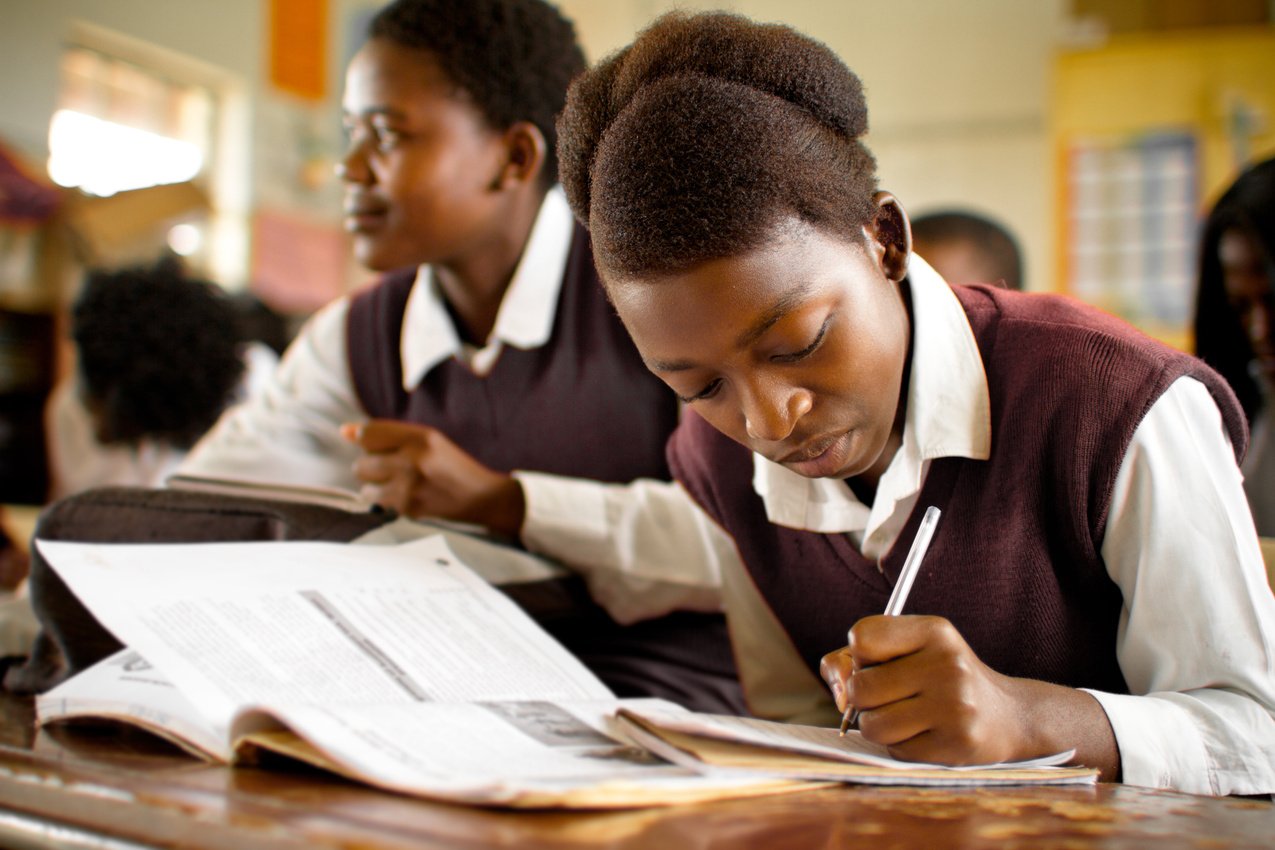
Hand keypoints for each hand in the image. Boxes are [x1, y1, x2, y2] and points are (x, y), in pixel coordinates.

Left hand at [340, 420, 525, 536]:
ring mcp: (410, 487)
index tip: (366, 443)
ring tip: (397, 484)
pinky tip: (406, 496)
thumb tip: (344, 431)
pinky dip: (386, 500)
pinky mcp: (409, 509)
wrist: (480, 497)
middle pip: (362, 462)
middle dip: (371, 466)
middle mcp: (413, 460)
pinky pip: (378, 503)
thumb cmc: (450, 464)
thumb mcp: (427, 440)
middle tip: (391, 467)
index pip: (369, 434)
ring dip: (375, 486)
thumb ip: (387, 435)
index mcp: (421, 437)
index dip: (362, 439)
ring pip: (365, 486)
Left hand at [819, 614, 1118, 777]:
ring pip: (872, 724)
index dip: (858, 654)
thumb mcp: (907, 651)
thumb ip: (853, 660)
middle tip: (890, 696)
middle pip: (861, 686)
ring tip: (905, 717)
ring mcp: (955, 706)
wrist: (1008, 716)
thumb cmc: (940, 678)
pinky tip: (925, 734)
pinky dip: (900, 745)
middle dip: (863, 697)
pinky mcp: (956, 744)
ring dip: (878, 726)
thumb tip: (839, 689)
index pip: (862, 636)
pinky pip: (895, 749)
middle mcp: (947, 664)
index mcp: (934, 631)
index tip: (877, 661)